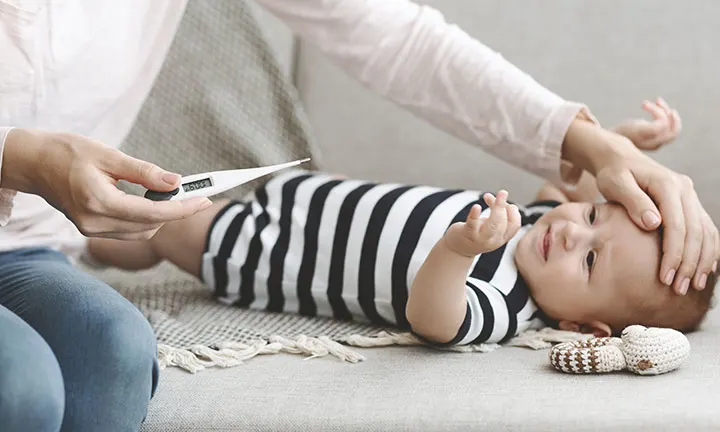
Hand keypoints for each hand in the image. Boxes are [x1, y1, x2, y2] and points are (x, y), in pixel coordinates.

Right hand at [1, 128, 211, 239]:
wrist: (33, 163)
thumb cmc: (67, 152)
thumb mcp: (109, 155)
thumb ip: (144, 171)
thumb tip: (176, 181)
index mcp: (99, 202)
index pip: (153, 213)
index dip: (183, 208)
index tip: (205, 199)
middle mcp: (95, 223)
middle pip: (150, 226)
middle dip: (176, 212)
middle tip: (197, 193)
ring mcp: (92, 230)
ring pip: (141, 232)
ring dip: (163, 217)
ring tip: (176, 196)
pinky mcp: (92, 229)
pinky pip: (129, 230)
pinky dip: (146, 219)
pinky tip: (154, 202)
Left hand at [444, 190, 520, 256]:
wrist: (458, 249)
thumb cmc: (476, 233)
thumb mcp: (491, 225)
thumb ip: (499, 213)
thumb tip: (506, 198)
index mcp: (502, 238)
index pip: (515, 224)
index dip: (513, 211)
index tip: (504, 202)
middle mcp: (493, 240)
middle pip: (504, 222)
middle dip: (503, 206)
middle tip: (503, 192)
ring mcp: (480, 238)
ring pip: (492, 224)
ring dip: (495, 208)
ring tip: (490, 195)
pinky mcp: (467, 234)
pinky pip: (472, 224)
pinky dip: (475, 215)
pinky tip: (476, 207)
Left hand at [563, 119, 718, 293]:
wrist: (620, 159)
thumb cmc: (613, 174)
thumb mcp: (615, 184)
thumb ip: (633, 202)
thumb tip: (654, 224)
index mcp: (667, 184)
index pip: (677, 225)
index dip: (673, 253)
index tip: (665, 277)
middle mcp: (685, 189)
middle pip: (695, 232)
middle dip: (689, 263)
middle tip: (679, 289)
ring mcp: (690, 197)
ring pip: (705, 232)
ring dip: (701, 261)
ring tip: (693, 285)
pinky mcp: (689, 205)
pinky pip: (705, 229)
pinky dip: (707, 250)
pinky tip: (703, 270)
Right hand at [612, 98, 681, 150]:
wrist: (610, 137)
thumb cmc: (623, 132)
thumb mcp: (637, 129)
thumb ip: (653, 128)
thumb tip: (665, 123)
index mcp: (656, 143)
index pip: (670, 131)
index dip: (673, 120)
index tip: (667, 108)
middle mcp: (657, 142)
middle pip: (671, 127)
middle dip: (666, 112)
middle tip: (657, 101)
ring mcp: (653, 137)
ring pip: (666, 122)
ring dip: (659, 109)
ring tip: (647, 102)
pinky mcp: (648, 131)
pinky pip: (659, 120)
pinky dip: (655, 111)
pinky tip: (645, 104)